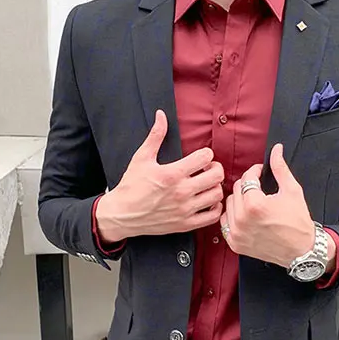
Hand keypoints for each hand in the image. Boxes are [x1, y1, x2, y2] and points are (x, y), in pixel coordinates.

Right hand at [95, 109, 224, 240]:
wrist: (121, 215)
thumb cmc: (131, 186)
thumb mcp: (141, 158)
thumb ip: (155, 136)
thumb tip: (161, 115)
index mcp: (172, 174)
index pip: (205, 157)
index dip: (206, 153)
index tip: (200, 156)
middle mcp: (181, 192)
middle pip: (216, 176)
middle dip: (215, 168)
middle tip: (208, 169)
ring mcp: (184, 210)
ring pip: (217, 195)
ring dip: (215, 187)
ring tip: (207, 184)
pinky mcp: (185, 224)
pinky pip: (212, 216)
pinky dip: (214, 207)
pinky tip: (207, 201)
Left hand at [219, 143, 334, 268]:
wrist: (301, 251)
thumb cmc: (298, 222)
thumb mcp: (292, 190)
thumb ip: (280, 168)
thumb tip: (276, 150)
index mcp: (255, 205)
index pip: (247, 178)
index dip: (256, 171)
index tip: (261, 172)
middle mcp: (242, 219)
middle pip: (236, 189)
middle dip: (247, 185)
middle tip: (259, 187)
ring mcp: (237, 233)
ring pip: (229, 204)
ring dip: (239, 200)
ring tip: (253, 201)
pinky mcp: (235, 243)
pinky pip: (225, 222)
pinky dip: (233, 217)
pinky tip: (245, 215)